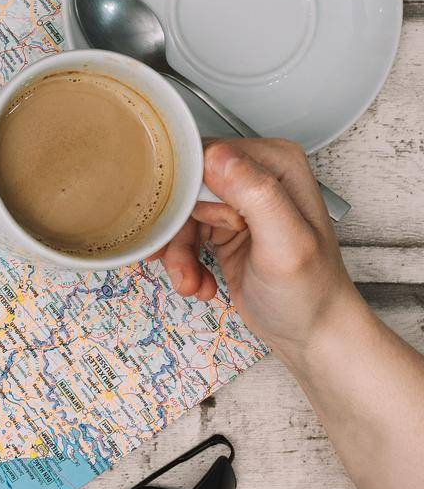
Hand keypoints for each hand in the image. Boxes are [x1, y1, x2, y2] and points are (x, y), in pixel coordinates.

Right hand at [154, 138, 368, 360]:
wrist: (311, 334)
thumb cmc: (310, 293)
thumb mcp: (286, 244)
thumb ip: (257, 195)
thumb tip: (216, 156)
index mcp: (277, 163)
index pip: (206, 154)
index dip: (189, 192)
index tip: (194, 228)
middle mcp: (256, 175)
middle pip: (185, 185)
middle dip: (176, 229)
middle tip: (180, 263)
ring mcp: (237, 202)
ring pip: (179, 213)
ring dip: (178, 253)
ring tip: (190, 281)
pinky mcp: (222, 227)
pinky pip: (183, 234)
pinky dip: (183, 262)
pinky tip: (199, 282)